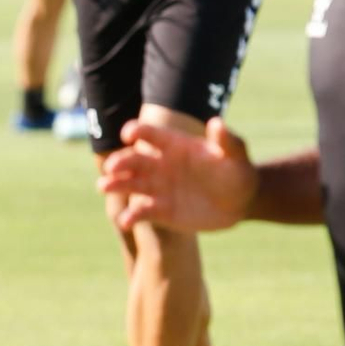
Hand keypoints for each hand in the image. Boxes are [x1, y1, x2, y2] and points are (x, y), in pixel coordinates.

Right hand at [96, 117, 256, 234]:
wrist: (240, 201)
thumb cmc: (238, 172)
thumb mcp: (236, 156)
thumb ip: (227, 141)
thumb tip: (217, 123)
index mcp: (175, 145)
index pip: (151, 135)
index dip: (138, 131)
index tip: (129, 134)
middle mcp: (161, 164)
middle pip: (134, 160)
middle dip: (120, 161)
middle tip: (112, 167)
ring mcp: (158, 188)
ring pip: (130, 184)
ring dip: (115, 184)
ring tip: (104, 186)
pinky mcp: (160, 210)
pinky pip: (141, 212)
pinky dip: (131, 217)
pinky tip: (126, 221)